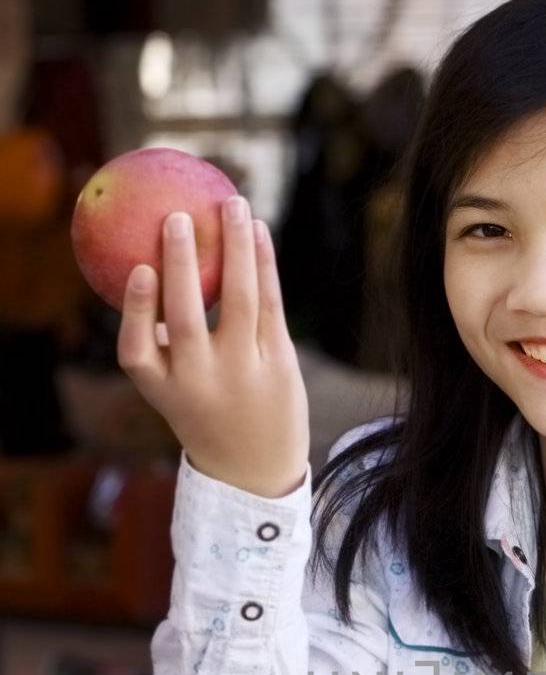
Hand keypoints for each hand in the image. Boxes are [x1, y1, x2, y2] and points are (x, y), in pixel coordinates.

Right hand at [116, 198, 309, 498]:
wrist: (254, 470)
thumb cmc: (205, 413)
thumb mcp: (173, 389)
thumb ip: (160, 342)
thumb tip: (144, 266)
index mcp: (163, 388)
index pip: (137, 351)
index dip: (137, 310)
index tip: (139, 270)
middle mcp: (202, 382)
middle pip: (188, 319)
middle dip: (180, 265)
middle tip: (178, 217)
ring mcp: (244, 374)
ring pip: (240, 302)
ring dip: (236, 249)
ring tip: (233, 204)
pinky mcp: (279, 364)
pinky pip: (270, 305)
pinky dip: (264, 266)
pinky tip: (259, 232)